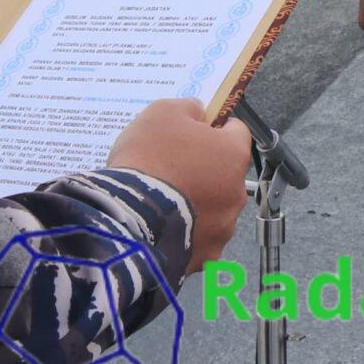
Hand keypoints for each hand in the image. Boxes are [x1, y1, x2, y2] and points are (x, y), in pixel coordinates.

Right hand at [108, 97, 251, 270]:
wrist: (127, 218)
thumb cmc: (147, 162)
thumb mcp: (162, 113)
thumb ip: (186, 108)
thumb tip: (197, 111)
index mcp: (233, 154)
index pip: (236, 131)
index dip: (215, 127)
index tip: (196, 130)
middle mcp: (236, 193)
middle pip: (226, 173)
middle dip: (204, 168)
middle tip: (171, 166)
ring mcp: (223, 228)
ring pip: (214, 209)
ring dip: (196, 203)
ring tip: (163, 200)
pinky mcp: (205, 256)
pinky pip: (199, 239)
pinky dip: (186, 233)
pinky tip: (163, 226)